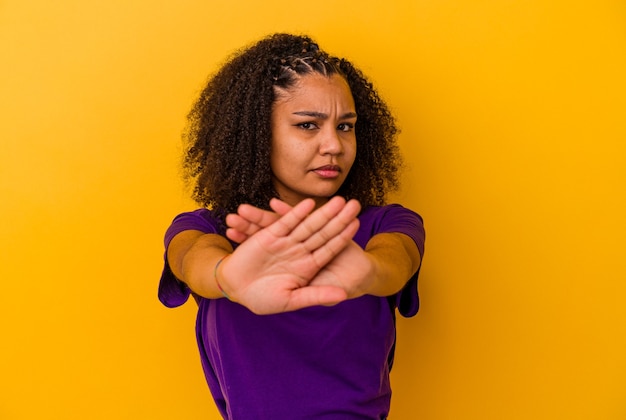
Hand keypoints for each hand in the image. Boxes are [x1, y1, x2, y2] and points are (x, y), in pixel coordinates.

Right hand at [220, 197, 360, 313]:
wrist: (235, 288)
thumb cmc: (263, 299)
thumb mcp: (291, 300)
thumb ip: (316, 295)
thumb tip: (343, 295)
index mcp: (308, 267)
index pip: (330, 249)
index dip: (343, 236)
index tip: (358, 224)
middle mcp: (300, 252)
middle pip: (323, 232)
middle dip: (338, 218)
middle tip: (355, 203)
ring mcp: (286, 242)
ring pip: (308, 224)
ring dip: (322, 212)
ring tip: (339, 199)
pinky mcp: (270, 235)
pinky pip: (286, 222)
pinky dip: (296, 213)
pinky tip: (309, 203)